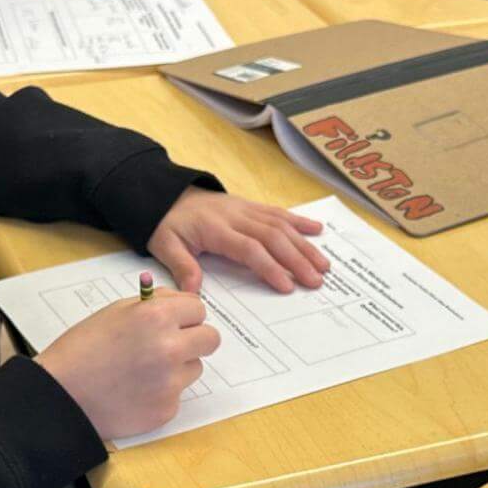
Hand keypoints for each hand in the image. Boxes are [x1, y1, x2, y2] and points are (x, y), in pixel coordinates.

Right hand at [36, 290, 217, 438]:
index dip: (185, 316)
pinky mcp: (166, 410)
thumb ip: (153, 305)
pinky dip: (162, 393)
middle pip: (210, 339)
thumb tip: (180, 302)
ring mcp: (170, 383)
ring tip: (143, 370)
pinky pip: (177, 395)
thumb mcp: (114, 312)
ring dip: (178, 367)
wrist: (60, 396)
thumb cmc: (82, 350)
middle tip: (172, 345)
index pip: (199, 309)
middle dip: (194, 340)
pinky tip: (135, 391)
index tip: (175, 322)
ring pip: (194, 368)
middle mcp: (169, 348)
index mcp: (156, 317)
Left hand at [148, 189, 328, 294]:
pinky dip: (299, 221)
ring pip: (281, 225)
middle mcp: (236, 216)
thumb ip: (182, 267)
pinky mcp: (250, 206)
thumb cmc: (166, 224)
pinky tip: (318, 230)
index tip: (286, 286)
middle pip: (273, 237)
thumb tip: (193, 293)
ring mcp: (245, 209)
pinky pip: (278, 212)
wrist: (164, 194)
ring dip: (304, 245)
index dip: (269, 266)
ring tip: (324, 265)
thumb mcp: (164, 246)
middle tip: (315, 281)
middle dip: (297, 259)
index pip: (248, 248)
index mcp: (216, 228)